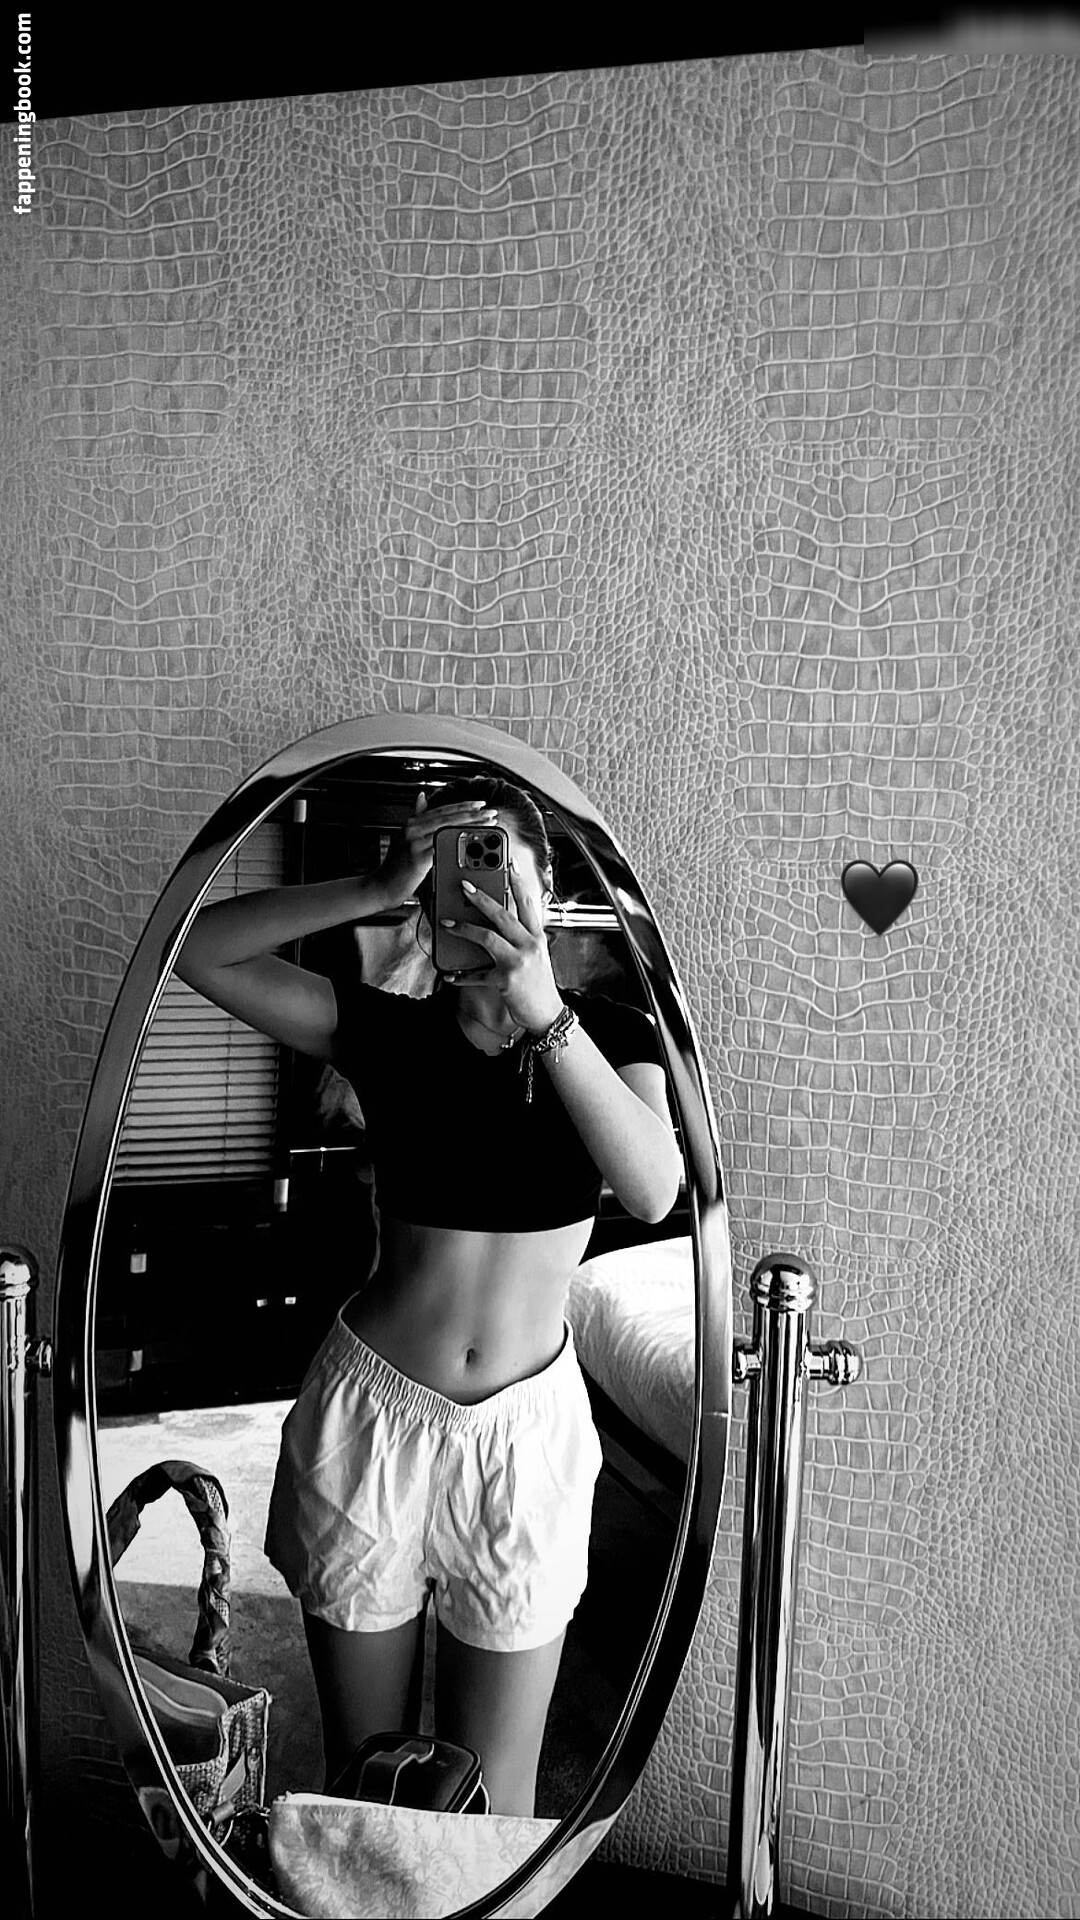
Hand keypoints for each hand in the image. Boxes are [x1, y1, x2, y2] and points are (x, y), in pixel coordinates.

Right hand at [377, 791, 498, 906]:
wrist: (382, 886)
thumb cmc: (396, 867)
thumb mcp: (405, 837)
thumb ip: (416, 817)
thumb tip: (421, 797)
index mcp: (413, 823)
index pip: (443, 810)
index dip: (463, 806)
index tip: (480, 804)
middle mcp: (413, 829)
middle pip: (448, 817)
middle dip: (472, 813)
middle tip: (490, 811)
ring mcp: (415, 842)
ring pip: (448, 829)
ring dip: (470, 825)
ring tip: (487, 824)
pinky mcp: (418, 858)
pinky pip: (443, 847)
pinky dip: (459, 844)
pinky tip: (472, 843)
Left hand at [440, 863, 564, 1033]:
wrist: (547, 1013)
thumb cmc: (538, 984)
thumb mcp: (537, 955)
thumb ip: (523, 936)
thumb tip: (501, 919)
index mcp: (536, 937)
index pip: (528, 903)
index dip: (517, 882)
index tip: (508, 863)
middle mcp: (529, 946)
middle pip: (503, 915)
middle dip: (481, 898)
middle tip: (464, 885)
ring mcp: (517, 962)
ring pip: (487, 938)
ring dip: (464, 929)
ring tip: (447, 923)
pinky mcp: (505, 980)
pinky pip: (477, 974)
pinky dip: (461, 975)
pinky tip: (449, 974)